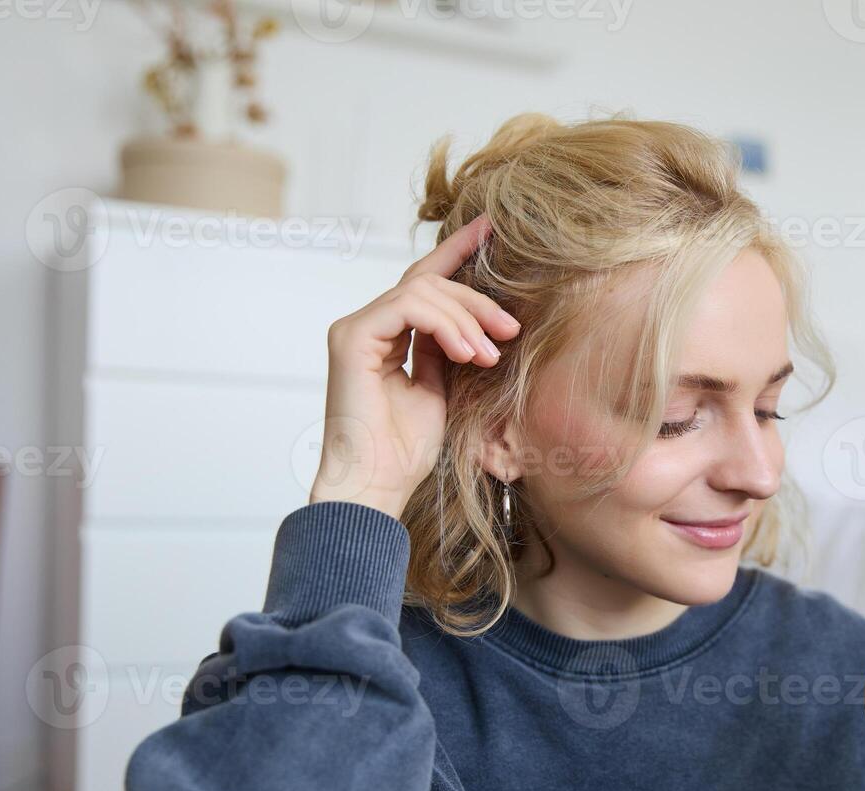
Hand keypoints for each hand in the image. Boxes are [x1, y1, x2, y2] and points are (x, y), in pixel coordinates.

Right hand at [309, 214, 519, 519]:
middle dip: (477, 299)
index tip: (491, 230)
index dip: (456, 252)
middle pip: (429, 283)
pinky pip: (408, 307)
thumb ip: (447, 352)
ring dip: (466, 319)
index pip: (424, 283)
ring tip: (490, 355)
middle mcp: (367, 327)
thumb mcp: (439, 391)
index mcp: (385, 337)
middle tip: (512, 328)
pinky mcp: (352, 338)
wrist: (375, 485)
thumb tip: (473, 327)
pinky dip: (445, 325)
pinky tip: (468, 353)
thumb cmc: (403, 452)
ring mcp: (356, 329)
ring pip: (422, 291)